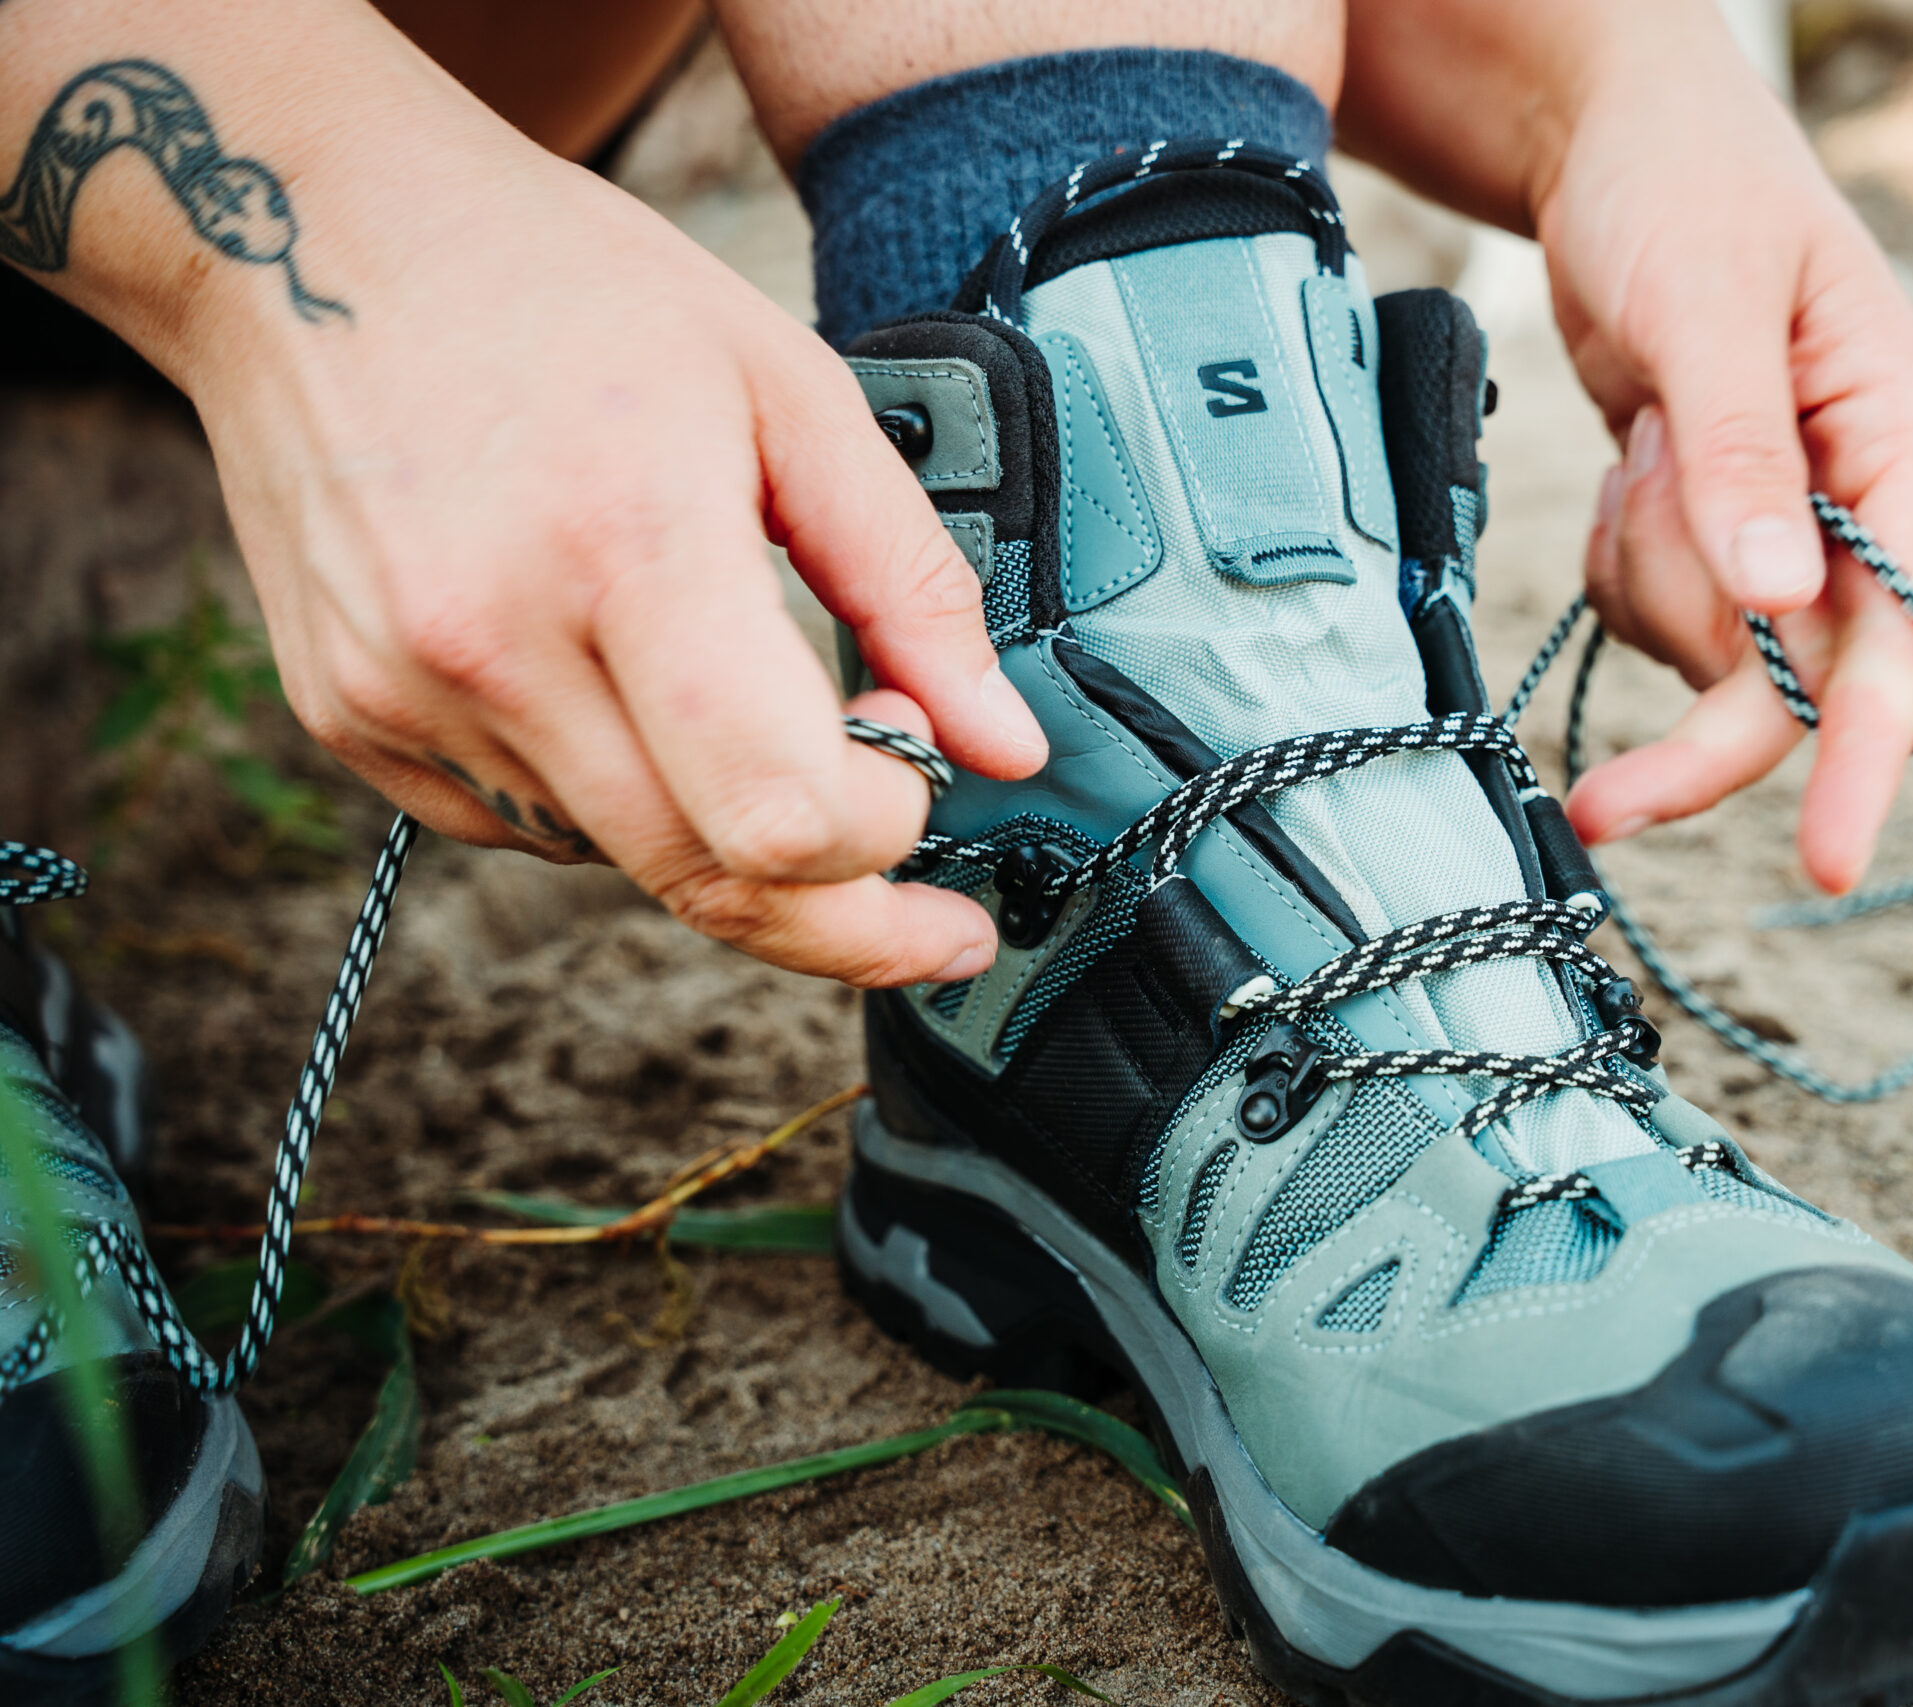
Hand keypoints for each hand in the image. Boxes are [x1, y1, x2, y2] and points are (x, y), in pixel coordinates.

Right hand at [186, 122, 1045, 984]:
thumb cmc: (573, 292)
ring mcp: (406, 694)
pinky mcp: (350, 718)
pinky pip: (529, 827)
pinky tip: (632, 694)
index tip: (928, 766)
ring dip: (729, 841)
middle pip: (709, 885)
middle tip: (934, 925)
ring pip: (625, 868)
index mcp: (630, 547)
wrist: (315, 236)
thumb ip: (912, 585)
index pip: (779, 814)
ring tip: (764, 728)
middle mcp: (497, 646)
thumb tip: (1011, 749)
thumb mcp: (792, 392)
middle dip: (846, 918)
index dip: (888, 835)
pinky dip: (619, 800)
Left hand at [1530, 9, 1912, 893]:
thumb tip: (1780, 598)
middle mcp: (1854, 490)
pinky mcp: (1707, 521)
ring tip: (1638, 435)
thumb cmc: (1678, 184)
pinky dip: (1620, 559)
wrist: (1599, 137)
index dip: (1869, 748)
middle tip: (1605, 813)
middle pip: (1806, 674)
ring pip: (1717, 645)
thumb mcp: (1705, 302)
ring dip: (1650, 579)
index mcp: (1900, 431)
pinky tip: (1623, 455)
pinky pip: (1656, 606)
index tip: (1830, 862)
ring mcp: (1779, 513)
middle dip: (1709, 738)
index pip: (1907, 625)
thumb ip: (1741, 450)